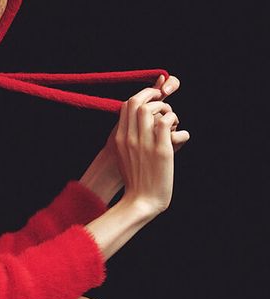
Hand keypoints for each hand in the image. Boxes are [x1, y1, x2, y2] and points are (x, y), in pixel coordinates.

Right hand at [113, 74, 188, 216]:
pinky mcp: (161, 150)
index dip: (141, 97)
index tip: (151, 99)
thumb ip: (127, 141)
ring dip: (165, 108)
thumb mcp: (124, 158)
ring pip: (151, 109)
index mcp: (120, 139)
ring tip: (171, 119)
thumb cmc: (135, 182)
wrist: (140, 202)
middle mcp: (130, 138)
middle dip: (152, 96)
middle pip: (137, 102)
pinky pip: (167, 123)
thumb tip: (133, 131)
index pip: (126, 105)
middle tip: (164, 102)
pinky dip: (175, 122)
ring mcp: (145, 143)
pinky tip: (178, 132)